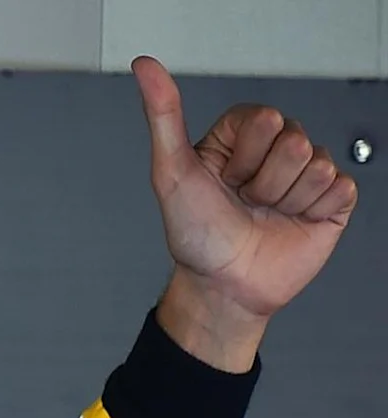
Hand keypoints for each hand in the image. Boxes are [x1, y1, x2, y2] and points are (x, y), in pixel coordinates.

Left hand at [134, 57, 354, 370]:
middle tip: (243, 201)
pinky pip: (340, 187)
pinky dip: (312, 212)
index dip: (242, 155)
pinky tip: (291, 223)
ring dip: (284, 199)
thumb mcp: (171, 172)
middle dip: (263, 179)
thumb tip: (144, 66)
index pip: (265, 118)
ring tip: (264, 215)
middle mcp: (276, 151)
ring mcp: (306, 174)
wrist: (223, 285)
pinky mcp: (333, 200)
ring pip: (317, 165)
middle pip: (294, 139)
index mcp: (241, 137)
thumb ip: (163, 115)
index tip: (222, 179)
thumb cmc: (195, 233)